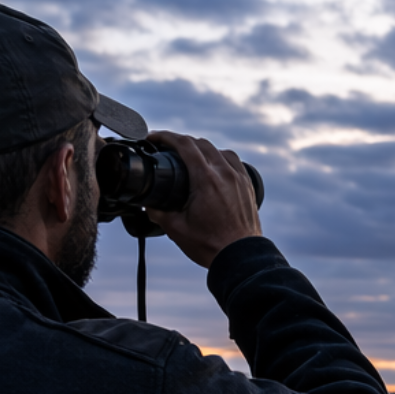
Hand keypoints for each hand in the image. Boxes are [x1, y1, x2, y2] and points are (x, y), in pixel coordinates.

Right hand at [142, 131, 261, 267]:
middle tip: (166, 148)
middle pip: (201, 144)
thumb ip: (157, 213)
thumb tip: (147, 204)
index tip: (154, 137)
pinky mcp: (247, 186)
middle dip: (181, 141)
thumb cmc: (211, 245)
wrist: (241, 256)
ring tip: (189, 157)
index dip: (166, 136)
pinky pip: (234, 162)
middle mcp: (225, 173)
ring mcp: (239, 178)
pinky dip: (220, 158)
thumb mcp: (176, 229)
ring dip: (201, 148)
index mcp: (206, 179)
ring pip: (219, 150)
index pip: (185, 145)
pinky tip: (213, 166)